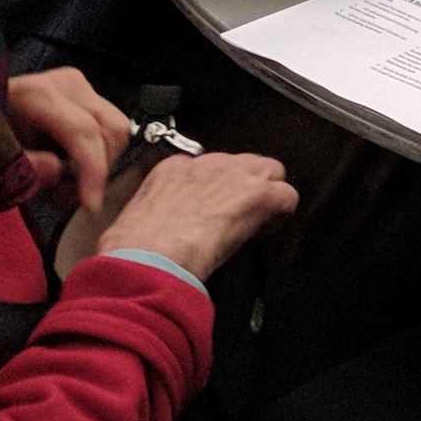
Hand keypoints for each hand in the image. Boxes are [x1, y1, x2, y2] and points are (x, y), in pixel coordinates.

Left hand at [5, 67, 132, 213]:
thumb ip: (25, 167)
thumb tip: (59, 172)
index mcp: (39, 95)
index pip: (84, 131)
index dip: (93, 170)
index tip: (92, 204)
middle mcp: (66, 83)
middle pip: (109, 129)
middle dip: (98, 168)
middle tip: (68, 195)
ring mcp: (78, 84)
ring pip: (116, 127)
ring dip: (101, 160)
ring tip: (67, 180)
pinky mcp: (83, 91)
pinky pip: (108, 124)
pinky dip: (98, 150)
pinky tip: (70, 162)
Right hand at [96, 150, 297, 282]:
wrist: (146, 257)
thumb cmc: (132, 251)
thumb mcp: (135, 223)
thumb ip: (155, 217)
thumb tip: (159, 233)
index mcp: (173, 170)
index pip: (207, 169)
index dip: (215, 192)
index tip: (211, 212)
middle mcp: (207, 164)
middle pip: (243, 164)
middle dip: (246, 187)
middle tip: (238, 217)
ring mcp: (234, 175)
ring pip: (271, 171)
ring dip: (267, 195)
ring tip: (256, 222)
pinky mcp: (256, 194)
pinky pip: (287, 196)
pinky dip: (282, 214)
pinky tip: (267, 231)